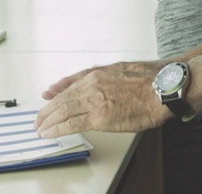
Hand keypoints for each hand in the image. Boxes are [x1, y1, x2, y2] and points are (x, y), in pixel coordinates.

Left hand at [35, 61, 167, 137]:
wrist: (163, 89)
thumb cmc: (149, 80)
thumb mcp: (121, 68)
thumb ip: (101, 74)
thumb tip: (89, 77)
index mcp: (98, 74)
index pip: (69, 86)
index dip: (55, 95)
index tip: (46, 99)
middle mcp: (92, 85)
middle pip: (62, 99)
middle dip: (47, 111)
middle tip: (38, 120)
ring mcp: (95, 101)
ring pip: (62, 111)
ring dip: (48, 121)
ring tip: (40, 128)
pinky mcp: (100, 117)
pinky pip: (71, 124)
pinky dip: (57, 129)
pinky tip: (50, 133)